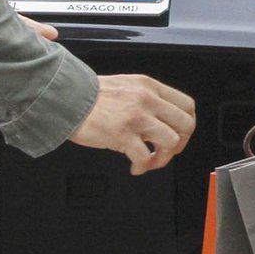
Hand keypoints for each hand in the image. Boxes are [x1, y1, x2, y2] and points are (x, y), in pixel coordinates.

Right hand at [70, 74, 196, 173]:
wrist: (67, 98)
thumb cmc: (91, 95)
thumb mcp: (126, 86)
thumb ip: (146, 98)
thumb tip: (160, 120)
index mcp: (149, 86)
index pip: (187, 105)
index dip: (187, 125)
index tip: (179, 134)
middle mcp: (147, 100)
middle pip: (185, 124)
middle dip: (180, 143)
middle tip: (167, 151)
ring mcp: (136, 117)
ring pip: (171, 141)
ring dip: (163, 157)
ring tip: (151, 161)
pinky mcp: (122, 134)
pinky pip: (145, 158)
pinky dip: (143, 167)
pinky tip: (135, 167)